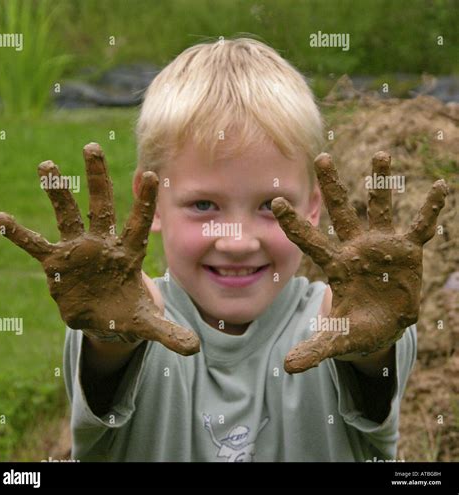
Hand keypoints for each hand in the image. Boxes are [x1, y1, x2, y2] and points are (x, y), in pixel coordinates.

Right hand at [0, 142, 199, 355]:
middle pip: (101, 207)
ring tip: (48, 165)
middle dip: (97, 179)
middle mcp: (103, 245)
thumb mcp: (148, 325)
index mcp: (129, 255)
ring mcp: (78, 252)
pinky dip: (21, 235)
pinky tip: (3, 219)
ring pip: (67, 216)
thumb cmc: (128, 313)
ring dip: (58, 193)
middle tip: (92, 147)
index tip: (151, 175)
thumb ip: (169, 332)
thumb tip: (195, 348)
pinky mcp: (57, 264)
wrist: (104, 319)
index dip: (144, 202)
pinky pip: (37, 245)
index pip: (139, 224)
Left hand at [272, 151, 447, 372]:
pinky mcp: (408, 251)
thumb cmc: (356, 328)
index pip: (310, 241)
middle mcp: (356, 248)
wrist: (383, 325)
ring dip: (380, 183)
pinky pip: (420, 227)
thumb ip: (314, 348)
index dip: (295, 224)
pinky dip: (429, 211)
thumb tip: (286, 368)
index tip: (277, 201)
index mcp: (336, 266)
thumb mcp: (337, 340)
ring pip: (380, 208)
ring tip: (381, 154)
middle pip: (342, 213)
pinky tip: (439, 188)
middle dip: (335, 187)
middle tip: (323, 158)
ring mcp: (382, 246)